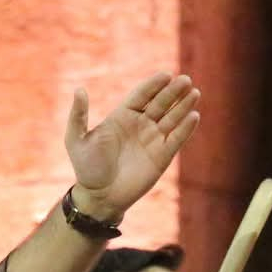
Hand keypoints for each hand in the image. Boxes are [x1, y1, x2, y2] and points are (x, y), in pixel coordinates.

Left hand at [63, 73, 201, 221]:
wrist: (99, 197)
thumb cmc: (86, 168)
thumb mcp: (76, 139)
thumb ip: (78, 115)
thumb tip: (79, 89)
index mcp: (122, 116)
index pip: (142, 95)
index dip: (153, 85)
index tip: (166, 75)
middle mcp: (140, 125)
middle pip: (160, 103)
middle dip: (173, 91)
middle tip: (185, 80)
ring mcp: (152, 140)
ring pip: (172, 118)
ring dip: (183, 105)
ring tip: (195, 92)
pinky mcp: (162, 157)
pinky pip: (176, 139)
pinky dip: (186, 128)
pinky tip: (194, 116)